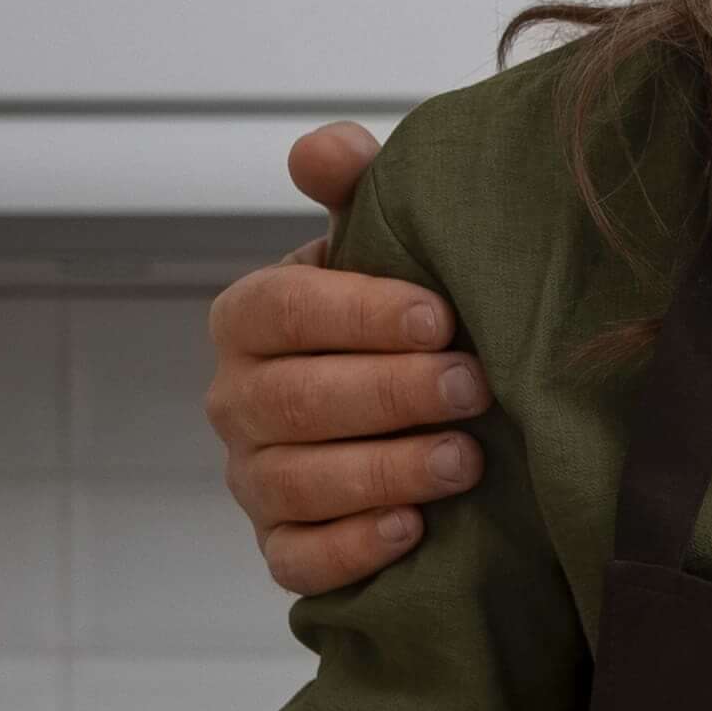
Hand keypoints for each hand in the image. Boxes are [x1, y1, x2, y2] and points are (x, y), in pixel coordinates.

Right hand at [205, 120, 494, 596]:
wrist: (411, 409)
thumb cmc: (392, 321)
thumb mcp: (378, 245)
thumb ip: (351, 187)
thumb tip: (322, 149)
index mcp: (249, 318)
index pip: (283, 310)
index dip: (360, 314)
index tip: (440, 316)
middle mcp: (237, 400)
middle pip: (296, 400)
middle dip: (390, 394)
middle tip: (473, 386)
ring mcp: (253, 479)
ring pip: (299, 483)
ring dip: (386, 472)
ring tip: (466, 460)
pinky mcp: (280, 546)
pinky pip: (300, 561)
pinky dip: (355, 549)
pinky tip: (414, 530)